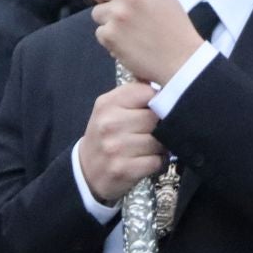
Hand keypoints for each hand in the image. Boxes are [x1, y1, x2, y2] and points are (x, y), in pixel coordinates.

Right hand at [77, 82, 166, 207]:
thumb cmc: (105, 135)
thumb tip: (167, 82)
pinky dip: (157, 163)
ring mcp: (115, 147)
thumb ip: (134, 94)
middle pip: (155, 117)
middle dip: (161, 126)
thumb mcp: (110, 109)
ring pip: (159, 141)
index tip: (155, 109)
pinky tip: (146, 161)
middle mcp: (109, 123)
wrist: (85, 170)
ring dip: (160, 147)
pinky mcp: (123, 169)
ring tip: (149, 148)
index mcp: (107, 103)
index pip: (148, 92)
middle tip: (153, 131)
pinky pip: (156, 161)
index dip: (158, 101)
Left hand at [89, 0, 204, 85]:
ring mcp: (118, 15)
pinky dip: (111, 38)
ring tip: (131, 29)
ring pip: (97, 11)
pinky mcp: (110, 35)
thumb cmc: (174, 28)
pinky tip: (129, 43)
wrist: (182, 61)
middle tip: (117, 6)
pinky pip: (100, 32)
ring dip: (109, 20)